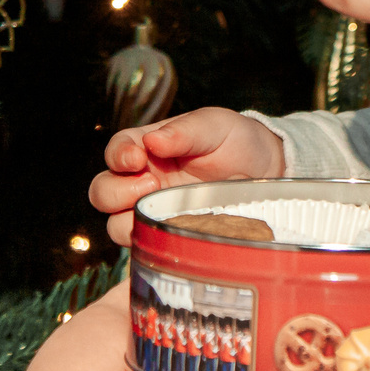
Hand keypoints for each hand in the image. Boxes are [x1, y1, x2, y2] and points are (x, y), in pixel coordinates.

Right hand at [90, 108, 285, 246]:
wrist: (266, 171)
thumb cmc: (235, 141)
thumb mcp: (214, 125)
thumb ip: (185, 131)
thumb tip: (153, 141)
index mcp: (147, 148)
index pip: (116, 151)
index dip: (118, 156)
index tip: (136, 159)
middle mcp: (143, 180)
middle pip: (102, 192)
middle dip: (116, 191)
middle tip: (150, 184)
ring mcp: (154, 211)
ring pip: (115, 224)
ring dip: (127, 220)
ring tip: (162, 210)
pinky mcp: (169, 235)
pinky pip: (145, 245)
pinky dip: (150, 242)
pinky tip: (172, 233)